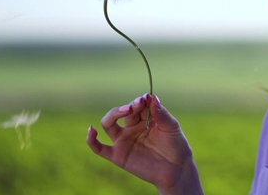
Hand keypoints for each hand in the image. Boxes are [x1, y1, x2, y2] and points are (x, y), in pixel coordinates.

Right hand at [86, 94, 202, 194]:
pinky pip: (99, 148)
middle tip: (139, 104)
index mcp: (144, 117)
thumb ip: (161, 113)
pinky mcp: (117, 155)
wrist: (176, 169)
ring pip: (108, 123)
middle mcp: (131, 127)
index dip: (140, 100)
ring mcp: (123, 140)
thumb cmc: (176, 145)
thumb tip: (151, 97)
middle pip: (123, 111)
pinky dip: (91, 140)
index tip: (146, 98)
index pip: (137, 104)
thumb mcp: (171, 127)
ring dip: (114, 113)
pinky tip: (91, 130)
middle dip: (131, 105)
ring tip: (126, 110)